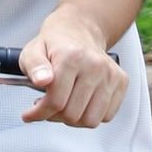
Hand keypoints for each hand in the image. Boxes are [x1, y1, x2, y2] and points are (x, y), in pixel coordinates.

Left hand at [20, 6, 126, 126]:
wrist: (78, 31)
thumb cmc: (54, 45)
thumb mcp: (32, 52)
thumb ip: (33, 66)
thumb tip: (41, 80)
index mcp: (72, 56)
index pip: (56, 101)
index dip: (40, 113)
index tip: (30, 114)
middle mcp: (95, 65)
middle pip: (73, 114)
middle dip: (54, 116)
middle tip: (47, 105)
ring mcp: (111, 74)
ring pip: (91, 120)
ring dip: (73, 120)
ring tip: (63, 105)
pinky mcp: (121, 81)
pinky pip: (106, 116)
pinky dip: (90, 116)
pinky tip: (79, 104)